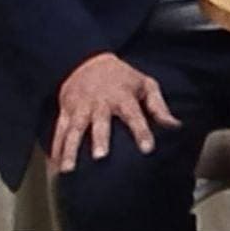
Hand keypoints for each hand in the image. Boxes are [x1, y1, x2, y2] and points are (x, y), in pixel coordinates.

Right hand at [49, 52, 180, 172]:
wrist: (88, 60)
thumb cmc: (122, 78)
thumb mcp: (145, 85)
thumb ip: (159, 107)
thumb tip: (175, 126)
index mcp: (123, 96)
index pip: (134, 115)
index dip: (141, 131)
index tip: (147, 149)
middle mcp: (101, 102)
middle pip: (100, 122)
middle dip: (100, 139)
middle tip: (100, 157)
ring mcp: (80, 107)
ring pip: (74, 129)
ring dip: (70, 149)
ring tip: (66, 170)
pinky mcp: (65, 110)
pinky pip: (58, 130)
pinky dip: (55, 147)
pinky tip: (53, 165)